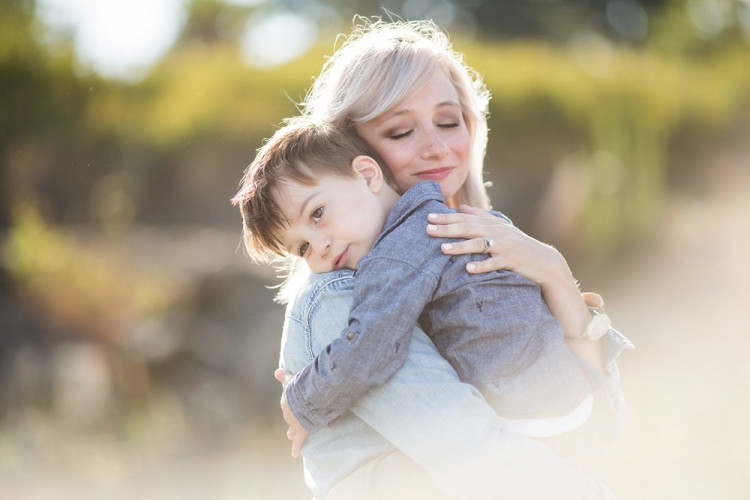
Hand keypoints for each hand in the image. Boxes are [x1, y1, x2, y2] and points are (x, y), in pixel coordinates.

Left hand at [274, 368, 308, 457]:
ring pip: (292, 429)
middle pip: (290, 417)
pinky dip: (296, 448)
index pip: (289, 404)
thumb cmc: (301, 387)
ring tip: (289, 435)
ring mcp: (295, 423)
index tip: (295, 404)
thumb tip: (276, 371)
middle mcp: (288, 414)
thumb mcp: (291, 380)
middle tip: (292, 420)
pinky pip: (298, 441)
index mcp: (286, 402)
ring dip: (292, 432)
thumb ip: (284, 376)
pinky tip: (293, 454)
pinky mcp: (302, 431)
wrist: (307, 399)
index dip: (293, 404)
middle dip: (292, 418)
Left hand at [426, 204, 567, 286]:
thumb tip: (460, 207)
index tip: (429, 216)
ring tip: (443, 249)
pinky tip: (468, 269)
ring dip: (460, 246)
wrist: (543, 260)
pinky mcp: (511, 261)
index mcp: (492, 223)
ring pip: (479, 244)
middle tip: (427, 229)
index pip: (465, 218)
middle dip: (447, 228)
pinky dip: (481, 266)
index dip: (447, 217)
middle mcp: (497, 232)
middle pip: (468, 228)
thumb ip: (480, 216)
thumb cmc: (517, 244)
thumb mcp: (499, 228)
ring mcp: (504, 246)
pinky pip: (494, 263)